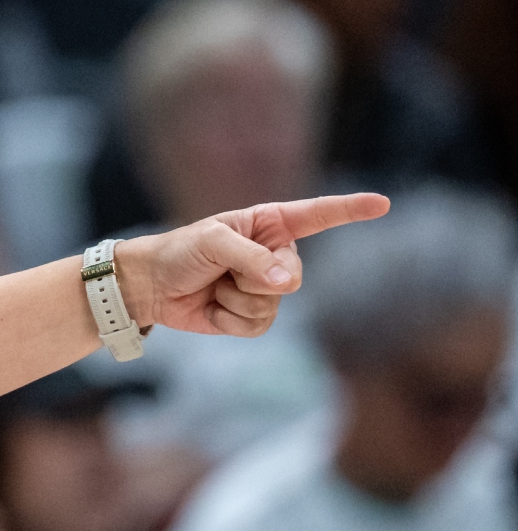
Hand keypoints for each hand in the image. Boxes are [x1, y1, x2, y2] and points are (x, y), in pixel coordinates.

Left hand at [114, 193, 390, 335]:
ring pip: (274, 305)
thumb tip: (285, 282)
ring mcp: (264, 286)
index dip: (350, 210)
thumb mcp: (212, 243)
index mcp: (269, 224)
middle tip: (222, 272)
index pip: (318, 216)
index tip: (382, 204)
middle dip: (255, 279)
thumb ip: (251, 258)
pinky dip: (231, 321)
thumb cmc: (178, 253)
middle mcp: (273, 254)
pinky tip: (213, 309)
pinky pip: (258, 326)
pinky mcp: (250, 315)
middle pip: (293, 276)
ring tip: (214, 288)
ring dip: (238, 301)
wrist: (148, 287)